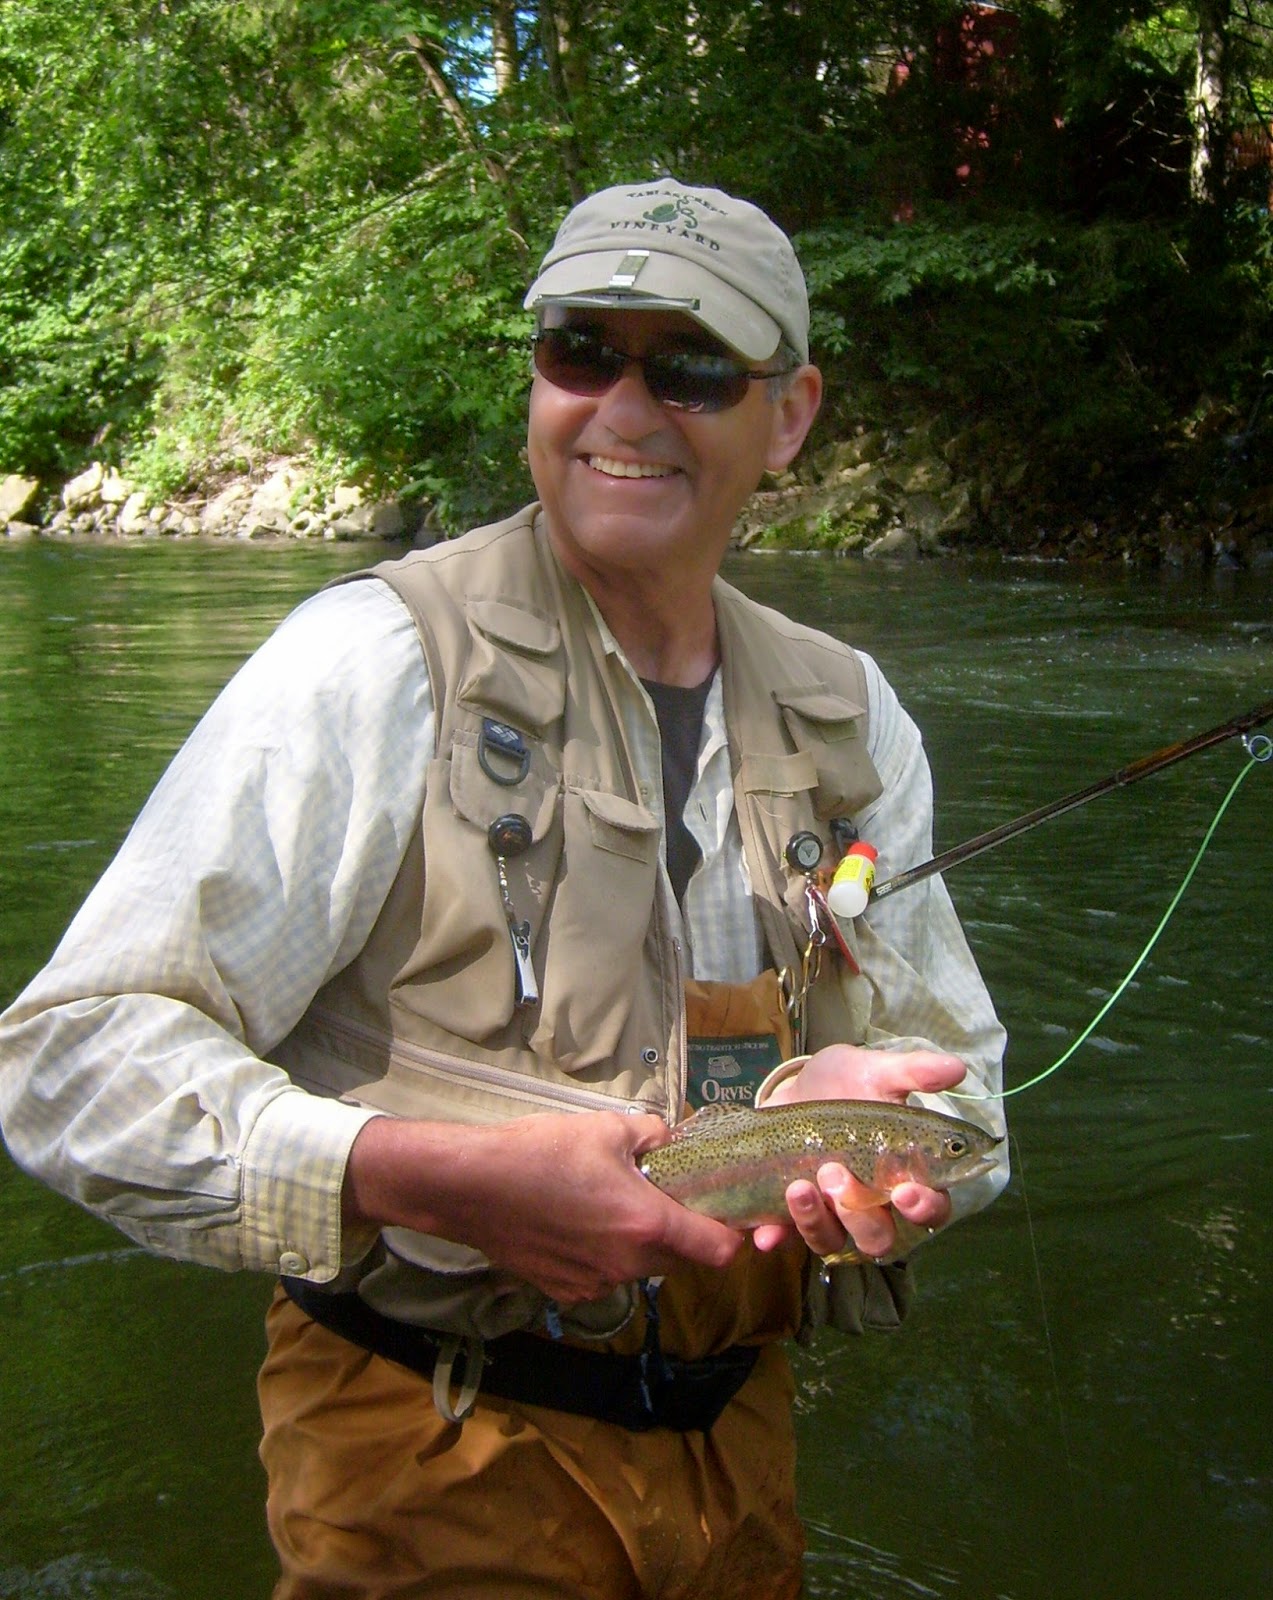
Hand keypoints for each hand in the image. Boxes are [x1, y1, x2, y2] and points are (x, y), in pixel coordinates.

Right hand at [343, 1109, 742, 1303]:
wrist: (470, 1187)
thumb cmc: (540, 1152)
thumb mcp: (607, 1128)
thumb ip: (655, 1136)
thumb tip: (675, 1141)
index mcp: (647, 1224)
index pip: (718, 1251)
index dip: (731, 1234)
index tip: (725, 1212)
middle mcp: (628, 1264)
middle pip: (678, 1258)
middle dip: (677, 1230)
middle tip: (655, 1192)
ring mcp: (595, 1284)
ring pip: (639, 1266)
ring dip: (637, 1241)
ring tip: (605, 1202)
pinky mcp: (566, 1293)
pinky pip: (604, 1275)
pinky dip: (602, 1254)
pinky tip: (575, 1222)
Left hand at [750, 1043, 963, 1261]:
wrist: (791, 1084)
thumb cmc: (843, 1083)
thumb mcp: (875, 1070)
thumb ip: (914, 1072)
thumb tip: (957, 1068)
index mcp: (904, 1175)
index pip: (930, 1208)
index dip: (924, 1208)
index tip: (905, 1191)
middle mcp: (871, 1204)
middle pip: (881, 1238)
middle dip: (860, 1215)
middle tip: (836, 1174)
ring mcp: (830, 1214)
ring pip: (834, 1241)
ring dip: (817, 1222)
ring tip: (799, 1185)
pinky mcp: (791, 1214)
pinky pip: (787, 1239)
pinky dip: (778, 1238)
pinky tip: (767, 1233)